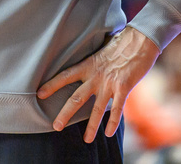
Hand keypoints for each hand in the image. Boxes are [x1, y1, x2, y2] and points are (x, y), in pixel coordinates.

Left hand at [37, 26, 159, 142]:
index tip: (39, 94)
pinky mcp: (124, 88)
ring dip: (91, 126)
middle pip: (76, 98)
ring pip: (97, 109)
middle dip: (65, 113)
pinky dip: (113, 122)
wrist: (140, 40)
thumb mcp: (100, 51)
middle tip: (55, 126)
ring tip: (87, 140)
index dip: (52, 85)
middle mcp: (95, 76)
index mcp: (88, 65)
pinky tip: (109, 133)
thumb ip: (93, 64)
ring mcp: (109, 83)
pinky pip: (117, 109)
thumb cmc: (121, 43)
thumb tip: (87, 69)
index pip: (65, 76)